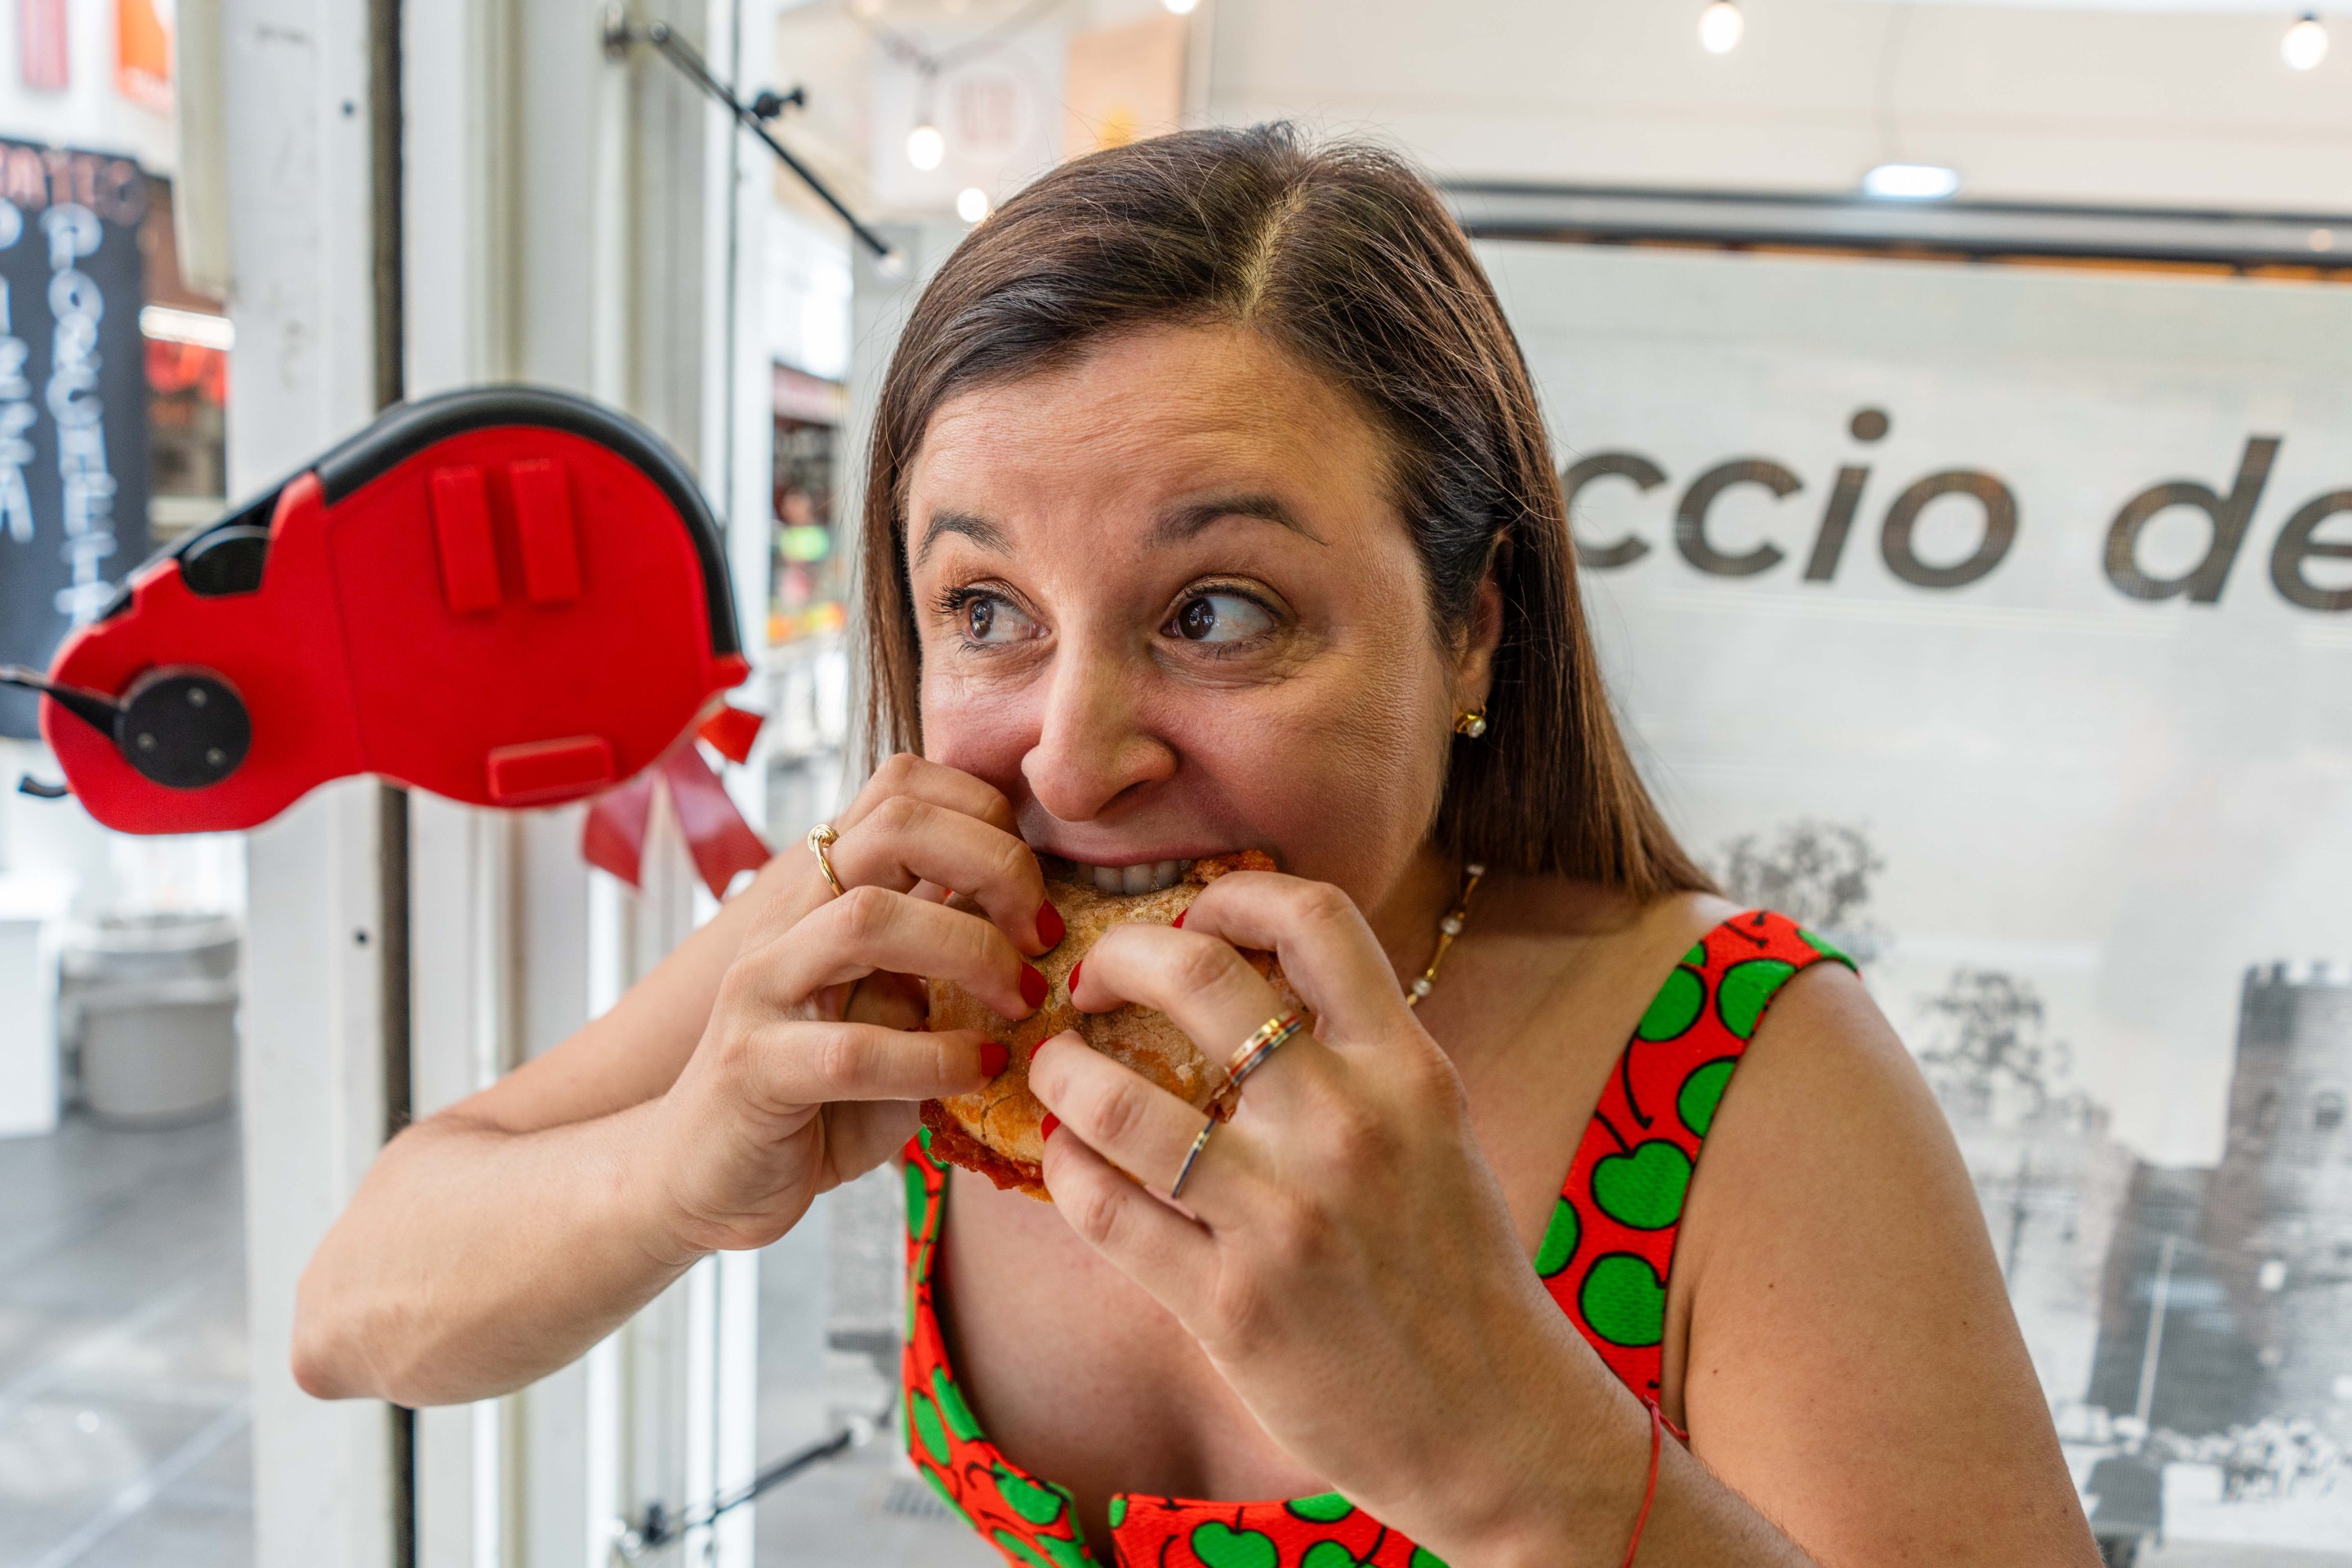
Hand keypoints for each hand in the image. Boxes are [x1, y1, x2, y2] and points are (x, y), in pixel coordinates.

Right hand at [641, 755, 1060, 1260]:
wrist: (705, 1179)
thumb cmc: (821, 1095)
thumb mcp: (893, 1006)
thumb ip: (942, 954)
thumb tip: (1042, 918)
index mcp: (824, 891)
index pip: (903, 785)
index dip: (988, 814)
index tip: (1038, 893)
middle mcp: (787, 920)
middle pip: (896, 827)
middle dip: (996, 867)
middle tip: (1043, 938)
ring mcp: (760, 988)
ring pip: (868, 919)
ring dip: (971, 952)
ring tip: (1020, 1001)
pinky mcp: (752, 1067)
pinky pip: (853, 1048)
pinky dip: (936, 1058)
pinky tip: (979, 1072)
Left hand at [1029, 871, 1619, 1559]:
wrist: (1497, 1426)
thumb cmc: (1456, 1272)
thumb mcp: (1435, 1133)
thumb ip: (1357, 1056)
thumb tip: (1246, 982)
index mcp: (1408, 1070)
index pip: (1314, 916)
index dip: (1229, 893)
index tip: (1189, 915)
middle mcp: (1347, 1127)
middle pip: (1197, 976)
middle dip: (1119, 959)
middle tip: (1092, 981)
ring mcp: (1283, 1218)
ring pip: (1117, 1100)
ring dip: (1063, 1071)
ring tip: (1056, 1071)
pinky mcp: (1230, 1305)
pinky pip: (1104, 1210)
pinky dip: (1063, 1170)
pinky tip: (1065, 1162)